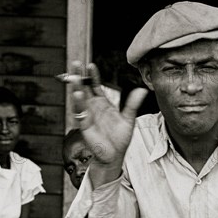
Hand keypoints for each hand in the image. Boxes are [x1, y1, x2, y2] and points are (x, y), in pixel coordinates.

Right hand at [69, 61, 147, 186]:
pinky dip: (79, 103)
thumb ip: (132, 104)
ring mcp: (88, 115)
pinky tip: (78, 93)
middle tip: (76, 63)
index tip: (91, 65)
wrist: (114, 155)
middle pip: (84, 88)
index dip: (93, 76)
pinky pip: (81, 113)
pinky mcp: (85, 125)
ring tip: (75, 76)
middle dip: (80, 76)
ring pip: (80, 98)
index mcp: (103, 104)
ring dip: (76, 87)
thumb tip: (142, 90)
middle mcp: (93, 108)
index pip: (95, 86)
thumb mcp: (128, 118)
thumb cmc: (119, 138)